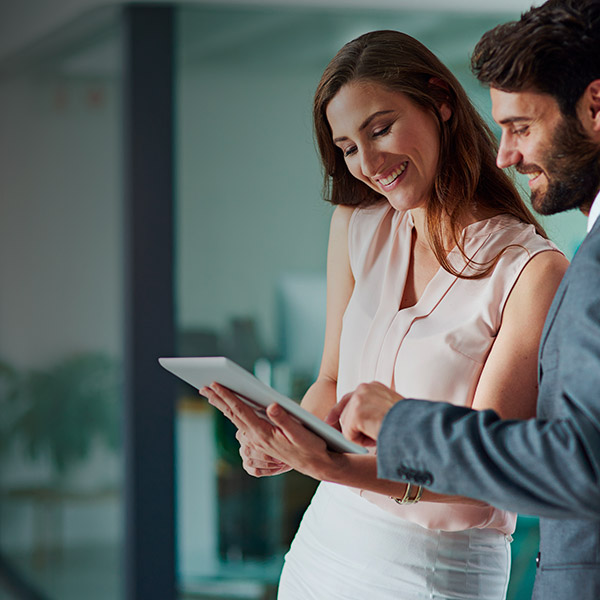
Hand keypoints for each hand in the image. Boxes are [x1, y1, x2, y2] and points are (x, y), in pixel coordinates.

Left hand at [201, 383, 333, 479]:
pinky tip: (230, 408)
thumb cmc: (311, 446)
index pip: (241, 411)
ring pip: (235, 420)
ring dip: (223, 406)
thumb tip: (271, 406)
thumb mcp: (301, 433)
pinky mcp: (261, 442)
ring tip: (212, 394)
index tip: (215, 384)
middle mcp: (256, 439)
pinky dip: (233, 414)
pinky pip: (242, 425)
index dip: (227, 396)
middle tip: (204, 386)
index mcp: (263, 434)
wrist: (316, 465)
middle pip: (232, 415)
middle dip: (218, 399)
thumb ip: (285, 419)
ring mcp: (257, 442)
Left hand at [326, 382, 403, 446]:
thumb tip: (351, 423)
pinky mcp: (356, 413)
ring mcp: (359, 399)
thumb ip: (371, 410)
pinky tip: (376, 436)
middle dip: (352, 427)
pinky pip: (349, 435)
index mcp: (373, 387)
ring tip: (380, 433)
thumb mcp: (388, 410)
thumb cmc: (408, 423)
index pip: (350, 398)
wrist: (417, 427)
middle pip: (345, 413)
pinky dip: (361, 441)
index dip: (339, 411)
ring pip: (347, 425)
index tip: (329, 421)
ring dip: (361, 436)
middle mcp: (364, 388)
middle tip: (371, 434)